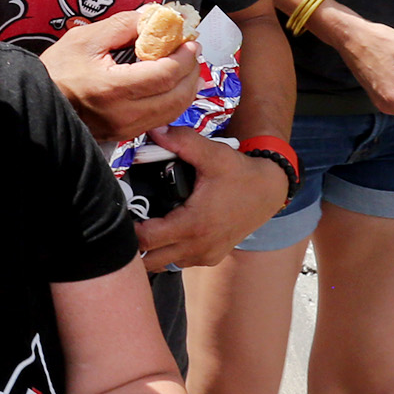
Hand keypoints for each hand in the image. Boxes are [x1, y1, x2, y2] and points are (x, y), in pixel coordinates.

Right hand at [40, 8, 200, 141]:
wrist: (38, 102)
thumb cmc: (57, 70)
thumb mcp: (84, 38)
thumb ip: (123, 25)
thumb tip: (154, 18)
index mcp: (112, 88)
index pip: (165, 74)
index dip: (184, 56)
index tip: (189, 40)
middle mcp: (123, 114)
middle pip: (178, 96)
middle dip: (192, 71)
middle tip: (192, 50)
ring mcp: (126, 129)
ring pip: (174, 111)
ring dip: (187, 87)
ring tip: (186, 65)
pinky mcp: (125, 135)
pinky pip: (162, 119)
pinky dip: (173, 100)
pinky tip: (171, 83)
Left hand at [134, 132, 289, 272]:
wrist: (270, 192)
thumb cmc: (241, 174)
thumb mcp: (213, 154)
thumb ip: (182, 141)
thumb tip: (154, 130)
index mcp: (194, 226)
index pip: (146, 240)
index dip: (128, 227)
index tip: (123, 210)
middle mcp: (198, 248)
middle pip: (149, 260)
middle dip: (134, 243)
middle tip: (130, 218)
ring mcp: (205, 256)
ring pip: (162, 263)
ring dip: (150, 249)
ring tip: (145, 223)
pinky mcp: (210, 258)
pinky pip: (178, 262)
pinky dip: (167, 251)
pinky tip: (163, 230)